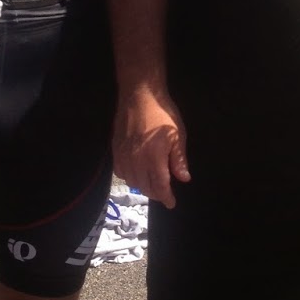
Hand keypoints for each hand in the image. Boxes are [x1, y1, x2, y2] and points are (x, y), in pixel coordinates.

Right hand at [112, 86, 189, 207]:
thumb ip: (179, 159)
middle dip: (156, 193)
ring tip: (152, 184)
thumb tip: (184, 178)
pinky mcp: (116, 150)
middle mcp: (136, 160)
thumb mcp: (178, 135)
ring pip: (132, 181)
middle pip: (145, 187)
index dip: (166, 197)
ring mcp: (124, 155)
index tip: (171, 204)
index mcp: (154, 157)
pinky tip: (136, 173)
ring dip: (142, 187)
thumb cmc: (163, 113)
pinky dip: (129, 177)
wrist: (139, 95)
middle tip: (164, 192)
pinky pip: (120, 172)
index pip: (160, 186)